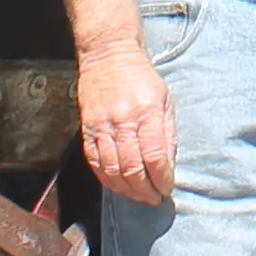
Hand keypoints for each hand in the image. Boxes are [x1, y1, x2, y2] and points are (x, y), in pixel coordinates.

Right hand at [78, 38, 176, 203]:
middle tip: (154, 199)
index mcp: (147, 112)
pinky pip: (95, 162)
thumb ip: (167, 133)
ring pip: (112, 170)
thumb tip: (168, 166)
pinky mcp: (87, 129)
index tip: (167, 189)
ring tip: (139, 196)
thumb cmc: (142, 78)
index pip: (155, 157)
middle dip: (145, 190)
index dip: (161, 179)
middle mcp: (123, 121)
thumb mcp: (165, 100)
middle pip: (133, 168)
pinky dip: (107, 179)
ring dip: (127, 190)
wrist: (109, 55)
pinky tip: (118, 186)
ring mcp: (102, 126)